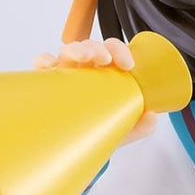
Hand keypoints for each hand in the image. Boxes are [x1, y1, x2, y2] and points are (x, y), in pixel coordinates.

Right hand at [33, 38, 156, 145]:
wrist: (75, 148)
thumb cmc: (99, 130)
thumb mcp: (122, 129)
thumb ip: (140, 125)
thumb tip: (152, 117)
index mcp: (104, 73)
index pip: (111, 50)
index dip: (119, 50)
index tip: (128, 64)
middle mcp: (84, 70)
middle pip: (89, 46)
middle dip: (98, 47)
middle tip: (105, 59)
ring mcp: (65, 74)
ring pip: (67, 51)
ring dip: (76, 49)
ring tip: (84, 57)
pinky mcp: (47, 84)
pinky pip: (41, 66)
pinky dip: (44, 61)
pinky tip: (50, 67)